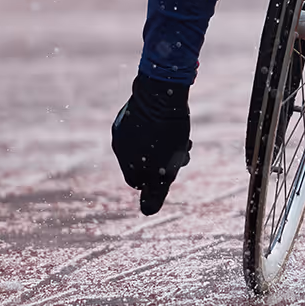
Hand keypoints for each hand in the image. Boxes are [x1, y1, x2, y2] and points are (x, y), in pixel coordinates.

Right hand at [111, 74, 190, 214]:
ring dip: (165, 145)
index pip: (138, 183)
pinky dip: (158, 129)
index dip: (157, 181)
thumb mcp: (166, 169)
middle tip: (184, 152)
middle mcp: (119, 144)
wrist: (162, 92)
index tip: (173, 169)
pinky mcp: (131, 111)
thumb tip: (147, 213)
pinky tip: (173, 123)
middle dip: (165, 162)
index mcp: (125, 160)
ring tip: (184, 138)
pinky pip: (145, 127)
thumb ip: (156, 192)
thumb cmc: (166, 134)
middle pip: (144, 163)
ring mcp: (124, 126)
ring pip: (146, 144)